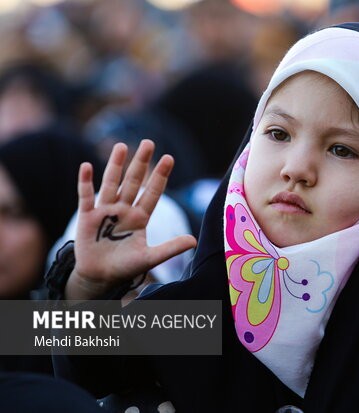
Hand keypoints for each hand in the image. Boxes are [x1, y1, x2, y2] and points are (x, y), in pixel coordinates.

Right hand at [66, 140, 196, 299]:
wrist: (100, 277)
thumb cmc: (125, 267)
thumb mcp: (149, 257)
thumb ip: (170, 248)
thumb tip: (194, 241)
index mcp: (140, 217)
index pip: (153, 192)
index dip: (160, 176)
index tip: (169, 158)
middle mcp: (124, 209)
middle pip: (134, 182)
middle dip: (141, 163)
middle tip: (148, 142)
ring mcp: (105, 211)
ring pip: (111, 183)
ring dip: (116, 165)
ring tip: (122, 146)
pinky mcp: (87, 217)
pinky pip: (85, 196)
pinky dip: (86, 182)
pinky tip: (86, 166)